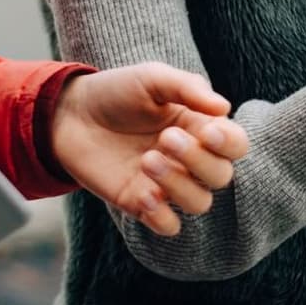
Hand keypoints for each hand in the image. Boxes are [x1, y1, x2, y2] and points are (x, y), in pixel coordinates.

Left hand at [50, 63, 250, 236]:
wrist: (70, 115)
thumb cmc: (116, 92)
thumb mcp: (152, 78)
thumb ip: (188, 88)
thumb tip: (224, 108)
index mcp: (199, 127)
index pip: (235, 145)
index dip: (229, 144)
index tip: (207, 131)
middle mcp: (189, 159)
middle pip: (221, 176)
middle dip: (198, 160)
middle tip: (165, 138)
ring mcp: (166, 184)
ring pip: (200, 203)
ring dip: (180, 185)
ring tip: (147, 160)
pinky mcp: (141, 204)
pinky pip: (168, 226)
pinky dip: (162, 216)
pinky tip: (143, 194)